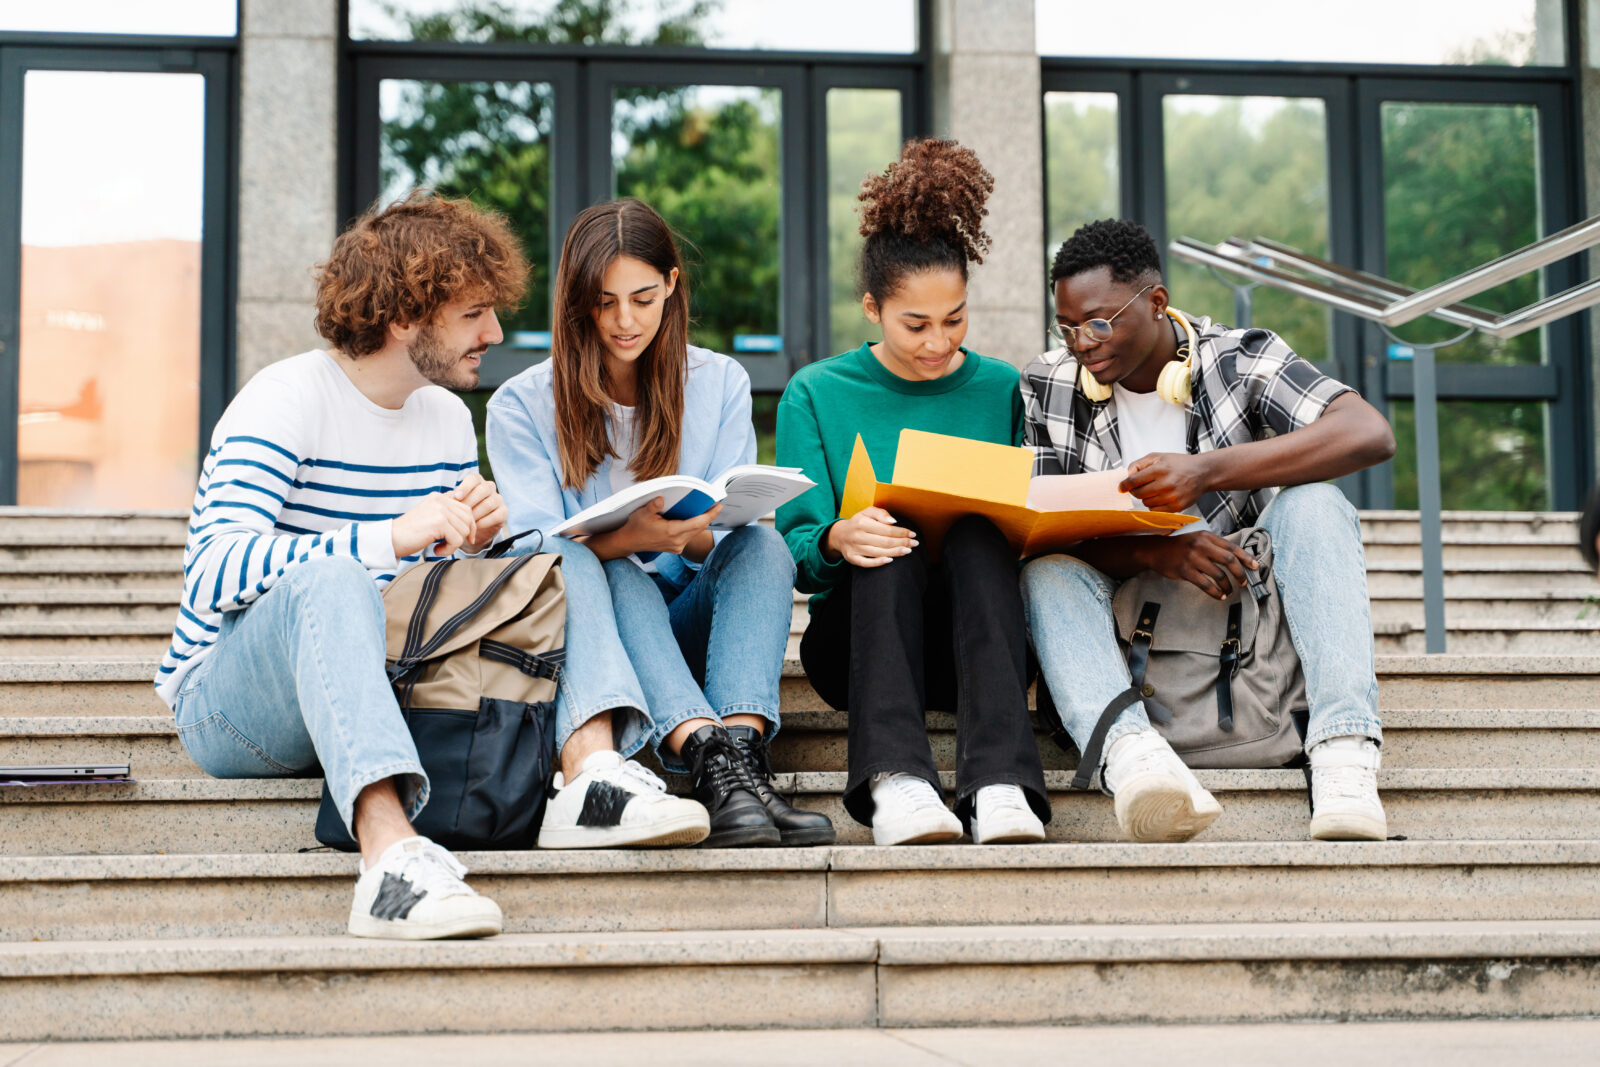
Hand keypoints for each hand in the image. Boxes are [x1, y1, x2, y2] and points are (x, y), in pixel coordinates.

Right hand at [392, 491, 476, 558]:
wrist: (391, 539)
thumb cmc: (410, 532)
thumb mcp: (430, 516)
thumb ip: (446, 514)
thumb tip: (470, 520)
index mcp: (439, 497)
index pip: (466, 509)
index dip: (469, 525)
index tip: (466, 538)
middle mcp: (440, 500)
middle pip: (468, 519)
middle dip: (464, 535)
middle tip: (450, 545)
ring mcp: (440, 510)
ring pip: (464, 531)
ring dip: (454, 544)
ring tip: (439, 547)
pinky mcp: (439, 523)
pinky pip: (457, 540)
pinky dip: (449, 550)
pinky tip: (436, 550)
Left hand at [453, 472, 507, 551]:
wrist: (473, 527)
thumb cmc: (461, 511)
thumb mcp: (454, 504)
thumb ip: (451, 499)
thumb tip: (444, 498)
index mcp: (477, 481)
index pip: (474, 479)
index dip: (465, 487)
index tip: (457, 497)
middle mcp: (489, 487)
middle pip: (482, 490)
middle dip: (469, 502)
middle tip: (459, 513)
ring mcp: (498, 499)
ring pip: (489, 503)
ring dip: (476, 514)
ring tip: (465, 522)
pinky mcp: (504, 511)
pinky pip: (496, 515)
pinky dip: (484, 522)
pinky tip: (475, 527)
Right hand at [612, 497, 722, 555]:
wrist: (630, 541)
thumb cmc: (637, 526)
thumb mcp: (642, 513)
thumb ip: (653, 506)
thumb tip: (661, 499)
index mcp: (671, 532)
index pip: (697, 523)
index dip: (709, 515)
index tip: (718, 506)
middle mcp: (677, 541)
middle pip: (699, 528)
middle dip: (709, 516)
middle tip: (716, 505)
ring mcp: (677, 546)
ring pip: (695, 533)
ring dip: (702, 522)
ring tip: (709, 510)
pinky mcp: (676, 548)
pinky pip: (690, 536)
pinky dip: (695, 527)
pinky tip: (696, 519)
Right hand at [824, 506, 917, 567]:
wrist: (839, 535)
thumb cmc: (858, 522)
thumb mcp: (867, 512)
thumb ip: (881, 513)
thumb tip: (894, 522)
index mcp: (861, 522)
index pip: (886, 529)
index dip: (902, 532)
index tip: (912, 534)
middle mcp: (857, 535)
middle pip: (885, 542)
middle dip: (902, 543)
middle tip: (914, 544)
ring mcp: (854, 548)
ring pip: (878, 552)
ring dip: (895, 552)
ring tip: (907, 551)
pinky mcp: (852, 558)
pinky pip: (866, 563)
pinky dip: (879, 562)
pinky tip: (890, 560)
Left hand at [1120, 452, 1212, 512]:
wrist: (1202, 472)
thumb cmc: (1179, 464)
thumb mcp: (1158, 457)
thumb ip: (1139, 464)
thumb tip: (1126, 476)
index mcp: (1160, 469)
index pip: (1134, 480)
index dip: (1125, 485)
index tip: (1121, 487)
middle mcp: (1166, 483)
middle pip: (1138, 494)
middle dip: (1136, 491)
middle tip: (1140, 487)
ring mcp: (1172, 496)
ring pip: (1146, 503)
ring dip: (1146, 498)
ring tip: (1155, 490)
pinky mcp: (1177, 507)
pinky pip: (1156, 511)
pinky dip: (1154, 506)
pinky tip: (1160, 497)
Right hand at [1141, 531, 1258, 600]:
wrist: (1156, 550)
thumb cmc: (1180, 546)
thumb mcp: (1198, 539)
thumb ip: (1215, 546)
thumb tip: (1237, 558)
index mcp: (1207, 537)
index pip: (1232, 547)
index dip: (1246, 558)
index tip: (1255, 567)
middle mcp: (1201, 546)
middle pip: (1229, 560)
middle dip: (1240, 573)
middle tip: (1244, 582)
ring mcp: (1192, 558)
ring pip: (1218, 575)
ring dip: (1228, 586)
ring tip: (1229, 591)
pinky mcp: (1185, 571)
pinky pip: (1205, 584)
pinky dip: (1215, 592)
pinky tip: (1219, 596)